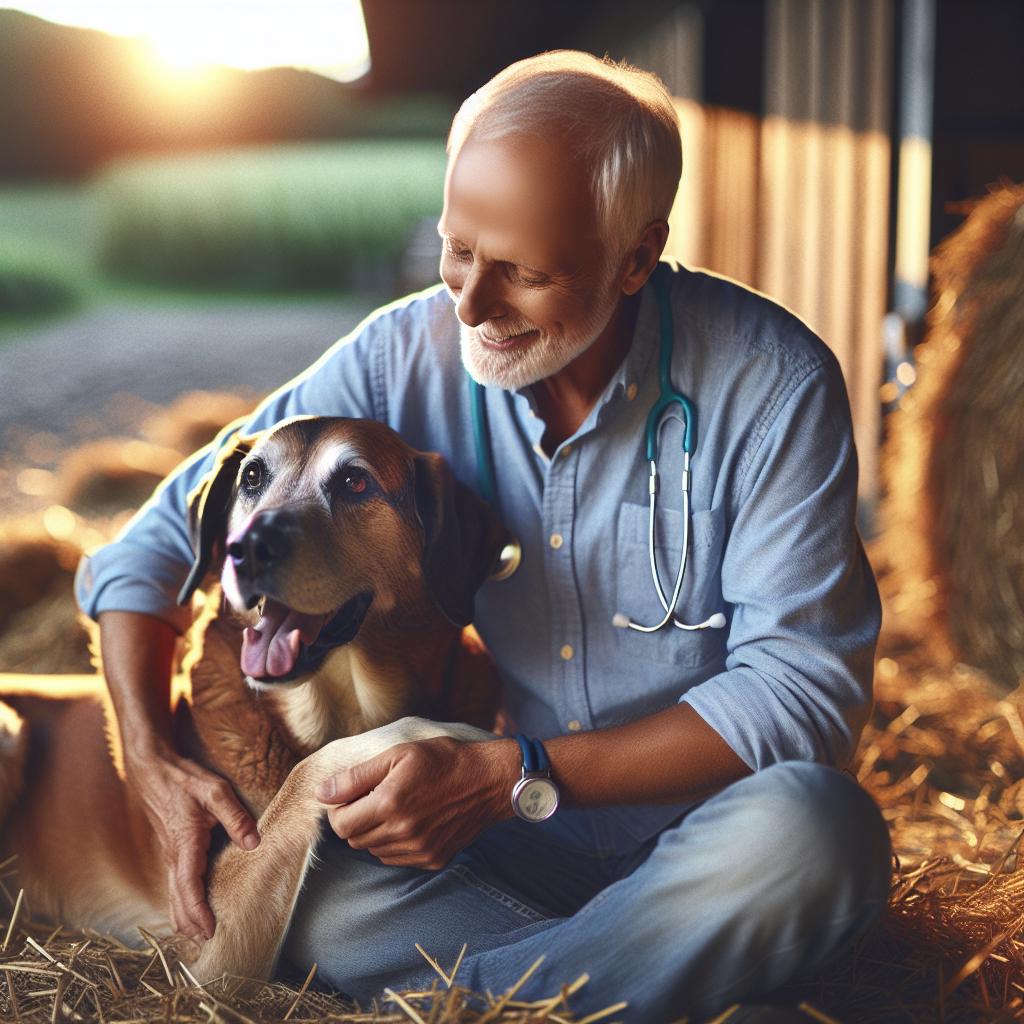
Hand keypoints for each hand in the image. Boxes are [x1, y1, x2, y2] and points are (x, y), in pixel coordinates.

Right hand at [124, 743, 259, 941]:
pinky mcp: (169, 846)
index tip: (208, 930)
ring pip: (172, 891)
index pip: (189, 887)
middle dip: (189, 921)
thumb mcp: (215, 791)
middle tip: (205, 942)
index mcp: (185, 843)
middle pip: (178, 897)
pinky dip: (178, 899)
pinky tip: (185, 904)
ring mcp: (168, 851)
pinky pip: (172, 880)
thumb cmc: (185, 778)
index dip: (198, 911)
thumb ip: (236, 817)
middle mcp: (173, 853)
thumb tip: (253, 843)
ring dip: (182, 914)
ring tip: (194, 934)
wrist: (153, 768)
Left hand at [317, 737, 517, 869]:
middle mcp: (402, 832)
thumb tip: (322, 793)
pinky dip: (394, 843)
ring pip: (374, 850)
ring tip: (395, 807)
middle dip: (355, 819)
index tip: (351, 794)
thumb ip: (356, 776)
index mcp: (390, 803)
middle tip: (373, 797)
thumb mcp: (397, 755)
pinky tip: (410, 821)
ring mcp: (419, 850)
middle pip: (354, 839)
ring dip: (374, 831)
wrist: (489, 780)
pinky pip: (396, 858)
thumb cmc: (443, 760)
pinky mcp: (432, 860)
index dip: (339, 809)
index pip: (340, 823)